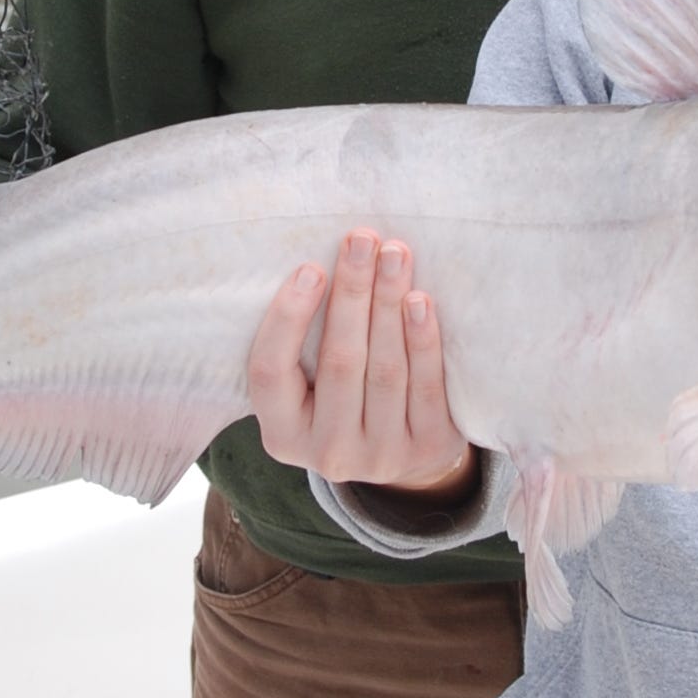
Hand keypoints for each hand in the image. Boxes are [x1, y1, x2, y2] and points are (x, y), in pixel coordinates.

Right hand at [247, 229, 475, 505]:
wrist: (401, 447)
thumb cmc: (341, 393)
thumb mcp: (306, 383)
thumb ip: (302, 341)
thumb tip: (315, 262)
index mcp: (282, 435)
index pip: (270, 371)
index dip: (287, 318)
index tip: (309, 268)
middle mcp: (328, 454)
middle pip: (339, 362)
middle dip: (352, 293)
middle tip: (361, 240)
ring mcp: (381, 457)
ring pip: (385, 370)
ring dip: (389, 304)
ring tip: (394, 255)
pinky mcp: (428, 450)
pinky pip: (427, 388)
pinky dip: (423, 341)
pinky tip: (420, 301)